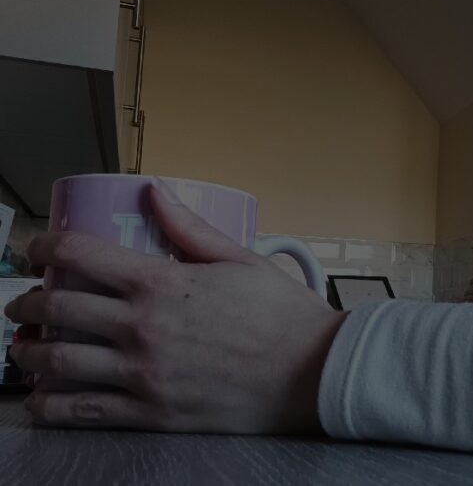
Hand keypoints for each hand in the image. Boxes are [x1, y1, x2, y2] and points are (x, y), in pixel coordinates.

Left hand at [4, 183, 344, 433]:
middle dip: (28, 303)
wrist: (311, 373)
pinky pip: (83, 411)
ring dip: (28, 351)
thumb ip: (191, 228)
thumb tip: (156, 193)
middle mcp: (143, 328)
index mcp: (163, 284)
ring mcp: (143, 373)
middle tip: (25, 303)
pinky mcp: (151, 412)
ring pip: (59, 360)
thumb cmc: (283, 318)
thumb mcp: (241, 259)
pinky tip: (40, 397)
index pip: (80, 256)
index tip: (37, 248)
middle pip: (57, 309)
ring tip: (24, 347)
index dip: (45, 247)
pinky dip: (51, 405)